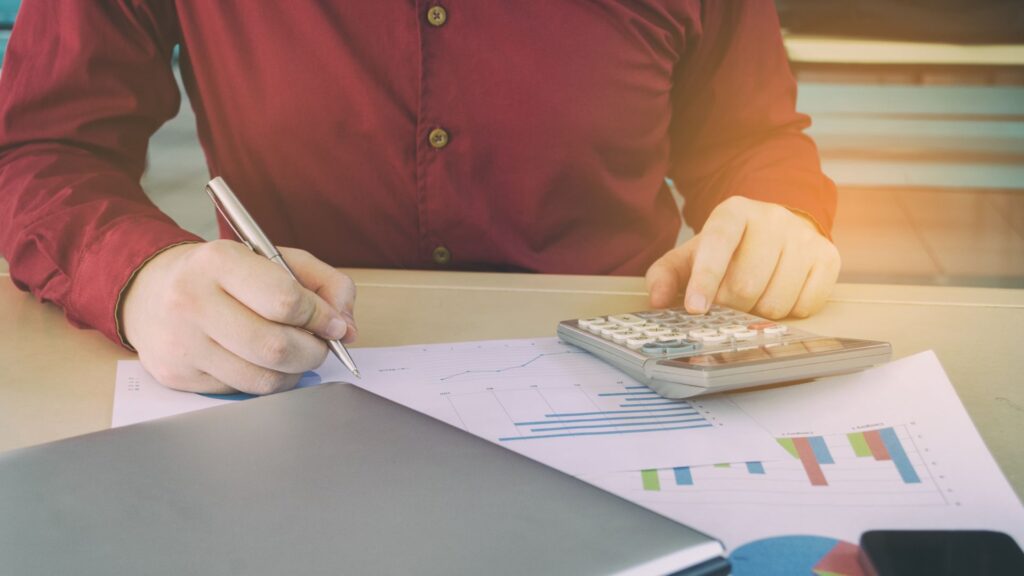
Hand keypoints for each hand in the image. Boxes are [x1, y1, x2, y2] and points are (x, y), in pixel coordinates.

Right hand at [121, 240, 356, 393]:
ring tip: (295, 353)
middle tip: (321, 344)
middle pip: (276, 347)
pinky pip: (242, 391)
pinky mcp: (178, 374)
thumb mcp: (275, 259)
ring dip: (294, 371)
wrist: (152, 291)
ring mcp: (182, 342)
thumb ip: (324, 284)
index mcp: (219, 261)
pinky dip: (265, 380)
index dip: (321, 317)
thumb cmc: (225, 275)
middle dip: (314, 351)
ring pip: (263, 378)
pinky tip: (260, 361)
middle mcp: (192, 300)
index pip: (286, 300)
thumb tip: (347, 328)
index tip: (334, 323)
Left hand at [645, 196, 839, 318]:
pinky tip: (779, 294)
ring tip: (753, 297)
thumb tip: (657, 299)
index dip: (705, 279)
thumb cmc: (730, 250)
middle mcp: (772, 218)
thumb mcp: (692, 255)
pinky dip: (788, 312)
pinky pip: (806, 305)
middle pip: (746, 284)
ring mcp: (803, 237)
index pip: (718, 245)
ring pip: (776, 301)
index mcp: (733, 212)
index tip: (696, 308)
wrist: (778, 232)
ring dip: (759, 313)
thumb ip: (666, 274)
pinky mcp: (828, 257)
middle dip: (730, 306)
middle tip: (726, 304)